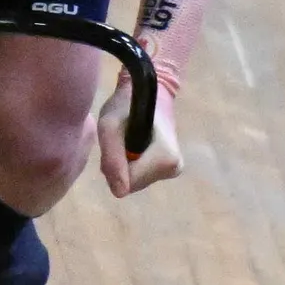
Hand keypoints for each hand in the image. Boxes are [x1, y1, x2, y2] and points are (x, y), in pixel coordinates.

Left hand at [98, 57, 181, 195]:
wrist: (151, 92)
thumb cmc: (127, 105)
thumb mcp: (110, 126)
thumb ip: (112, 158)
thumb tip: (119, 192)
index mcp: (166, 159)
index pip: (128, 183)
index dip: (114, 166)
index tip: (114, 143)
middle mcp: (174, 168)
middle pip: (132, 184)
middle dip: (119, 166)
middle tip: (119, 140)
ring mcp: (174, 170)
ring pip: (134, 182)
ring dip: (123, 164)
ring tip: (126, 140)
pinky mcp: (170, 170)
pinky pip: (139, 177)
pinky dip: (130, 164)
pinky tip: (133, 145)